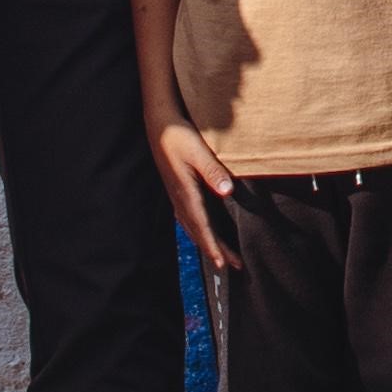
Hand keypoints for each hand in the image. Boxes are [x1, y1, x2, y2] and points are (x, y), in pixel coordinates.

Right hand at [154, 112, 237, 273]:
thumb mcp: (198, 151)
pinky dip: (198, 230)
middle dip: (215, 250)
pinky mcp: (177, 189)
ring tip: (221, 255)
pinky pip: (189, 218)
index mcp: (186, 194)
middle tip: (233, 266)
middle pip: (199, 232)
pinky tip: (202, 231)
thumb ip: (213, 171)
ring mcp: (177, 196)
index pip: (202, 227)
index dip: (213, 246)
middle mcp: (180, 199)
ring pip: (193, 227)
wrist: (158, 125)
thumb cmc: (178, 136)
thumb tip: (228, 191)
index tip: (223, 264)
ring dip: (208, 242)